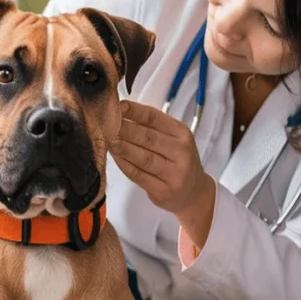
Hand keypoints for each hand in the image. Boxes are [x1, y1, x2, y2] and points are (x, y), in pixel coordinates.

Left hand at [110, 100, 216, 245]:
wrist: (194, 193)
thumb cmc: (178, 162)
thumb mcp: (174, 139)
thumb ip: (152, 128)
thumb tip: (121, 114)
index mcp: (182, 134)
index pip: (155, 118)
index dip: (134, 111)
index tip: (118, 106)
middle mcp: (181, 153)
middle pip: (148, 138)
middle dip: (124, 129)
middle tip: (106, 123)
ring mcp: (174, 174)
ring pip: (143, 158)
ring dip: (122, 148)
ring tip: (108, 140)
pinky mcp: (163, 191)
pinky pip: (138, 175)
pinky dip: (124, 165)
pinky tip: (116, 157)